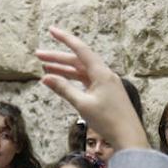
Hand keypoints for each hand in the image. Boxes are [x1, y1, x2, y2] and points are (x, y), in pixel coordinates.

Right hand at [36, 27, 148, 152]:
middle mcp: (105, 74)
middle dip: (58, 58)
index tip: (51, 30)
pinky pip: (87, 81)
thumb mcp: (82, 105)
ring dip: (64, 69)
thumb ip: (64, 89)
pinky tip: (61, 81)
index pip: (80, 50)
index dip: (65, 39)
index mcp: (101, 73)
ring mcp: (106, 83)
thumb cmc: (108, 121)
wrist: (129, 137)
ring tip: (45, 68)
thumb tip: (45, 78)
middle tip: (39, 55)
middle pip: (78, 61)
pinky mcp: (107, 93)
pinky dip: (74, 80)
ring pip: (82, 71)